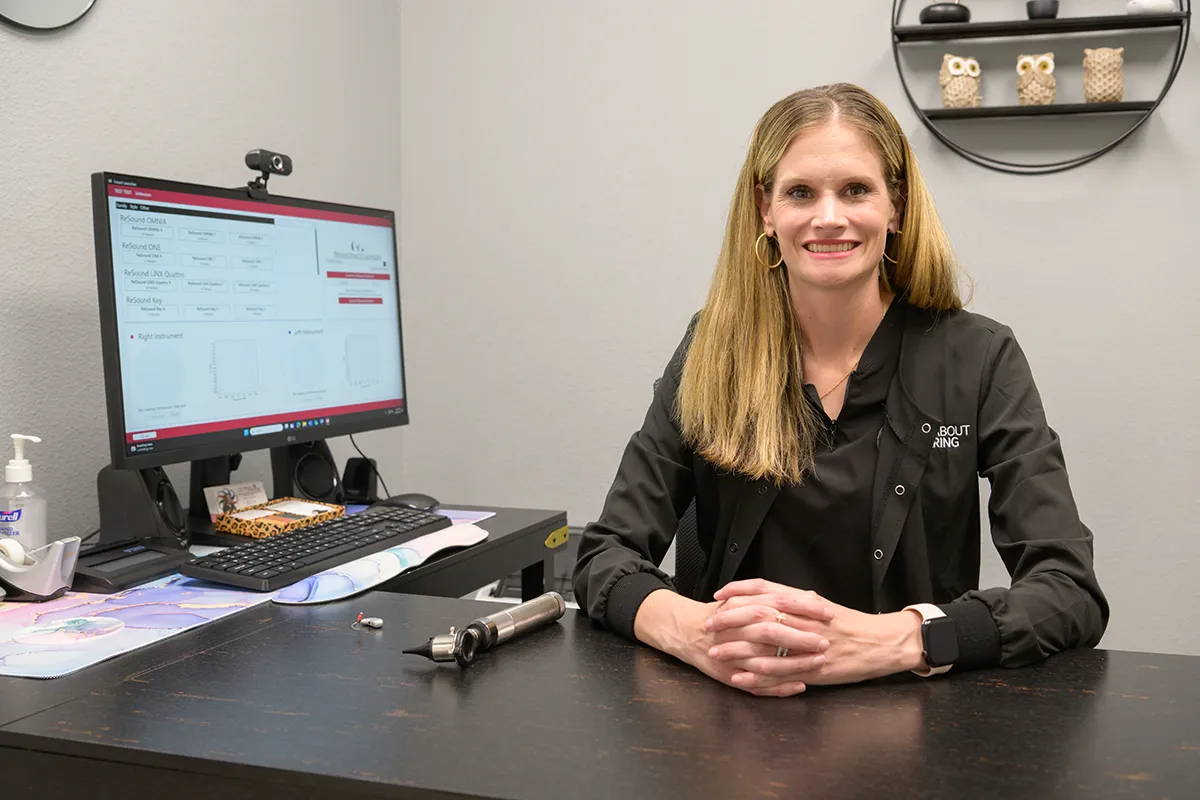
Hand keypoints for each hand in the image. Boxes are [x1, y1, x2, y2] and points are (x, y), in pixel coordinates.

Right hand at [632, 589, 826, 696]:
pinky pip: (758, 682)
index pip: (780, 601)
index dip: (805, 607)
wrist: (686, 631)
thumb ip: (771, 598)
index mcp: (746, 605)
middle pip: (774, 630)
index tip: (828, 612)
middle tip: (825, 641)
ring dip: (795, 663)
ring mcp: (734, 652)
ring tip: (817, 664)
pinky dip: (779, 686)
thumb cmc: (721, 615)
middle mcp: (740, 627)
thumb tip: (809, 597)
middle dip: (802, 637)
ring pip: (768, 659)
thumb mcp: (743, 599)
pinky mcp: (730, 673)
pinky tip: (798, 686)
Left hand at [708, 579, 925, 688]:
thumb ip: (794, 600)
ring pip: (764, 644)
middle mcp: (803, 618)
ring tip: (715, 653)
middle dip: (729, 620)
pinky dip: (757, 676)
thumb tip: (767, 595)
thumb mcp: (820, 605)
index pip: (764, 589)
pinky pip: (780, 673)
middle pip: (758, 614)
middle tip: (708, 625)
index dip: (738, 592)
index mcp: (804, 601)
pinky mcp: (812, 668)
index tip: (718, 596)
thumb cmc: (850, 624)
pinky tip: (739, 679)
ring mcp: (806, 645)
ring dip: (736, 649)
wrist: (881, 643)